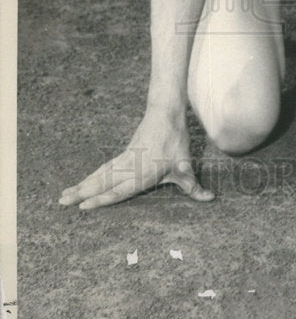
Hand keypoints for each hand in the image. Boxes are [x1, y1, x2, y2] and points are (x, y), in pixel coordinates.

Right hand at [59, 109, 214, 210]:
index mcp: (142, 172)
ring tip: (63, 195)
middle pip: (102, 182)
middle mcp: (129, 167)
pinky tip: (83, 182)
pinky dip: (90, 176)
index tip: (84, 205)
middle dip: (82, 193)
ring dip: (82, 184)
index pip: (119, 189)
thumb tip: (209, 199)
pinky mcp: (123, 154)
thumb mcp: (185, 165)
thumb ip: (193, 186)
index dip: (102, 199)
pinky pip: (103, 168)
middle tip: (62, 202)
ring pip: (99, 175)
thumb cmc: (175, 140)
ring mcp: (124, 160)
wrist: (165, 112)